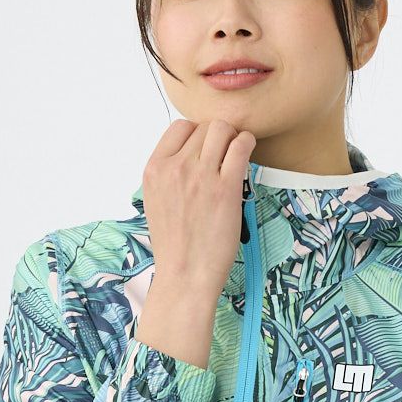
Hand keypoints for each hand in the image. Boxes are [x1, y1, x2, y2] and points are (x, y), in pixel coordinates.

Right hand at [140, 118, 256, 303]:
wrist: (185, 275)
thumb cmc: (174, 245)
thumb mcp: (156, 202)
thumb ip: (168, 175)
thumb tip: (190, 155)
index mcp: (154, 169)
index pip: (179, 127)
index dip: (196, 135)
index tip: (205, 151)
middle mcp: (175, 167)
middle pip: (203, 127)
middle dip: (217, 138)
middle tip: (224, 158)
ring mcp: (201, 176)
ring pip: (223, 129)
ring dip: (233, 138)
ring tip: (236, 156)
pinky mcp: (226, 187)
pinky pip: (241, 145)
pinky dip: (247, 143)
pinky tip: (247, 153)